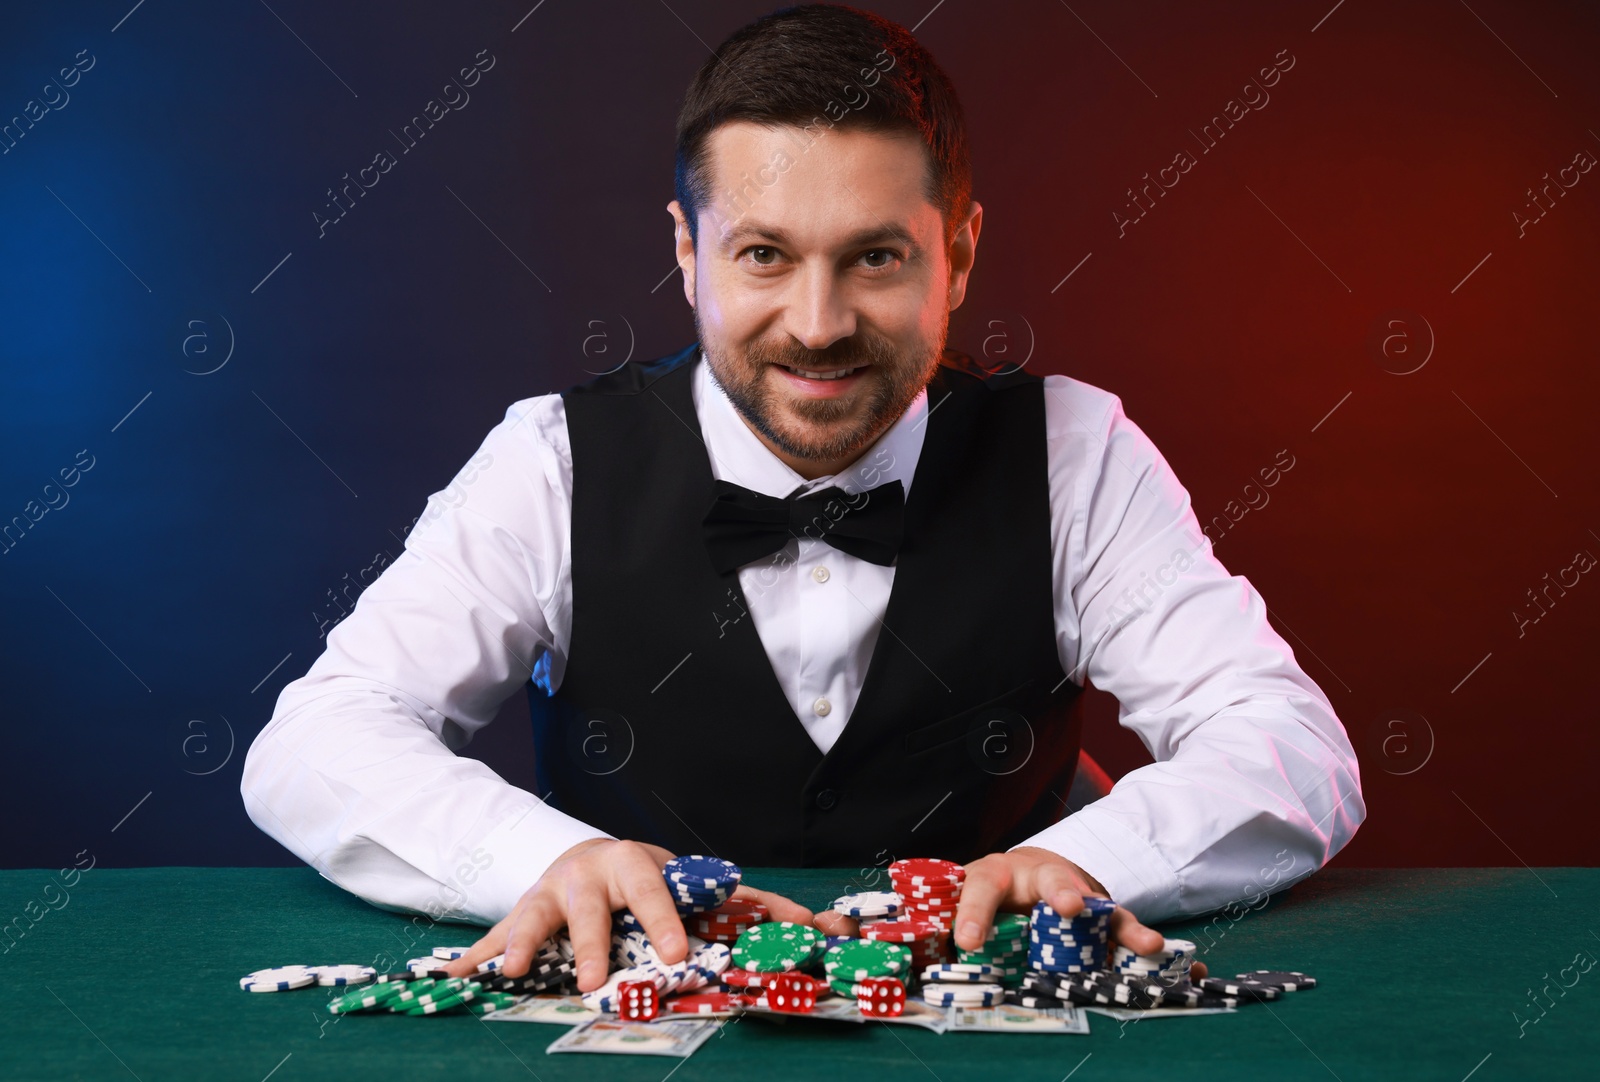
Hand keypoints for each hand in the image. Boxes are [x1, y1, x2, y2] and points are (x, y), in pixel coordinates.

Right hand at [440, 839, 817, 990]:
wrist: (590, 856)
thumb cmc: (653, 880)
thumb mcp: (698, 883)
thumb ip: (759, 907)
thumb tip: (829, 929)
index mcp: (639, 866)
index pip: (656, 893)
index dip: (667, 921)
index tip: (679, 954)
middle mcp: (588, 876)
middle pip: (590, 909)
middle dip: (592, 944)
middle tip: (595, 982)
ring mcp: (547, 895)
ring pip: (533, 917)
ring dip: (521, 943)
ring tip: (515, 972)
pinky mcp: (517, 917)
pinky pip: (490, 940)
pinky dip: (472, 960)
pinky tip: (449, 982)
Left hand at [952, 846, 1206, 979]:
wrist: (1026, 870)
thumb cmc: (991, 895)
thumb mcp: (963, 905)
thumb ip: (951, 931)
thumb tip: (932, 968)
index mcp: (996, 876)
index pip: (980, 888)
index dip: (973, 914)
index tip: (968, 943)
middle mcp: (1040, 879)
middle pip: (1052, 879)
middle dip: (1062, 892)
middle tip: (1070, 907)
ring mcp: (1078, 897)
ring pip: (1101, 907)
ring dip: (1124, 924)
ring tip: (1148, 944)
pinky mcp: (1102, 919)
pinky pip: (1127, 932)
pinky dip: (1149, 947)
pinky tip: (1180, 963)